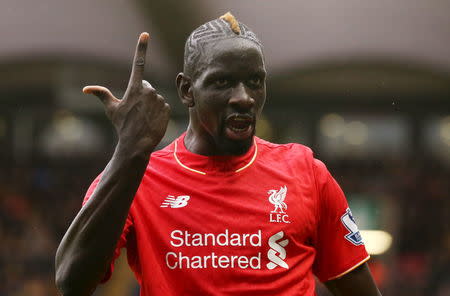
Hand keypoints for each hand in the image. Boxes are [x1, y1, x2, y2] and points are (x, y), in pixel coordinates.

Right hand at [83, 33, 170, 156]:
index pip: (138, 63)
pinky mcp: (167, 108)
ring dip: (150, 104)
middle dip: (142, 94)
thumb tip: (85, 89)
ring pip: (155, 97)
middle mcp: (148, 91)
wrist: (137, 144)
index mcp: (134, 88)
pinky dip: (158, 111)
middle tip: (136, 109)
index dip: (141, 48)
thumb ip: (101, 95)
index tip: (144, 34)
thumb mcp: (111, 109)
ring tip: (143, 117)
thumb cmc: (122, 126)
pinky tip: (152, 120)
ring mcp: (159, 100)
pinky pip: (163, 105)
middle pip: (146, 86)